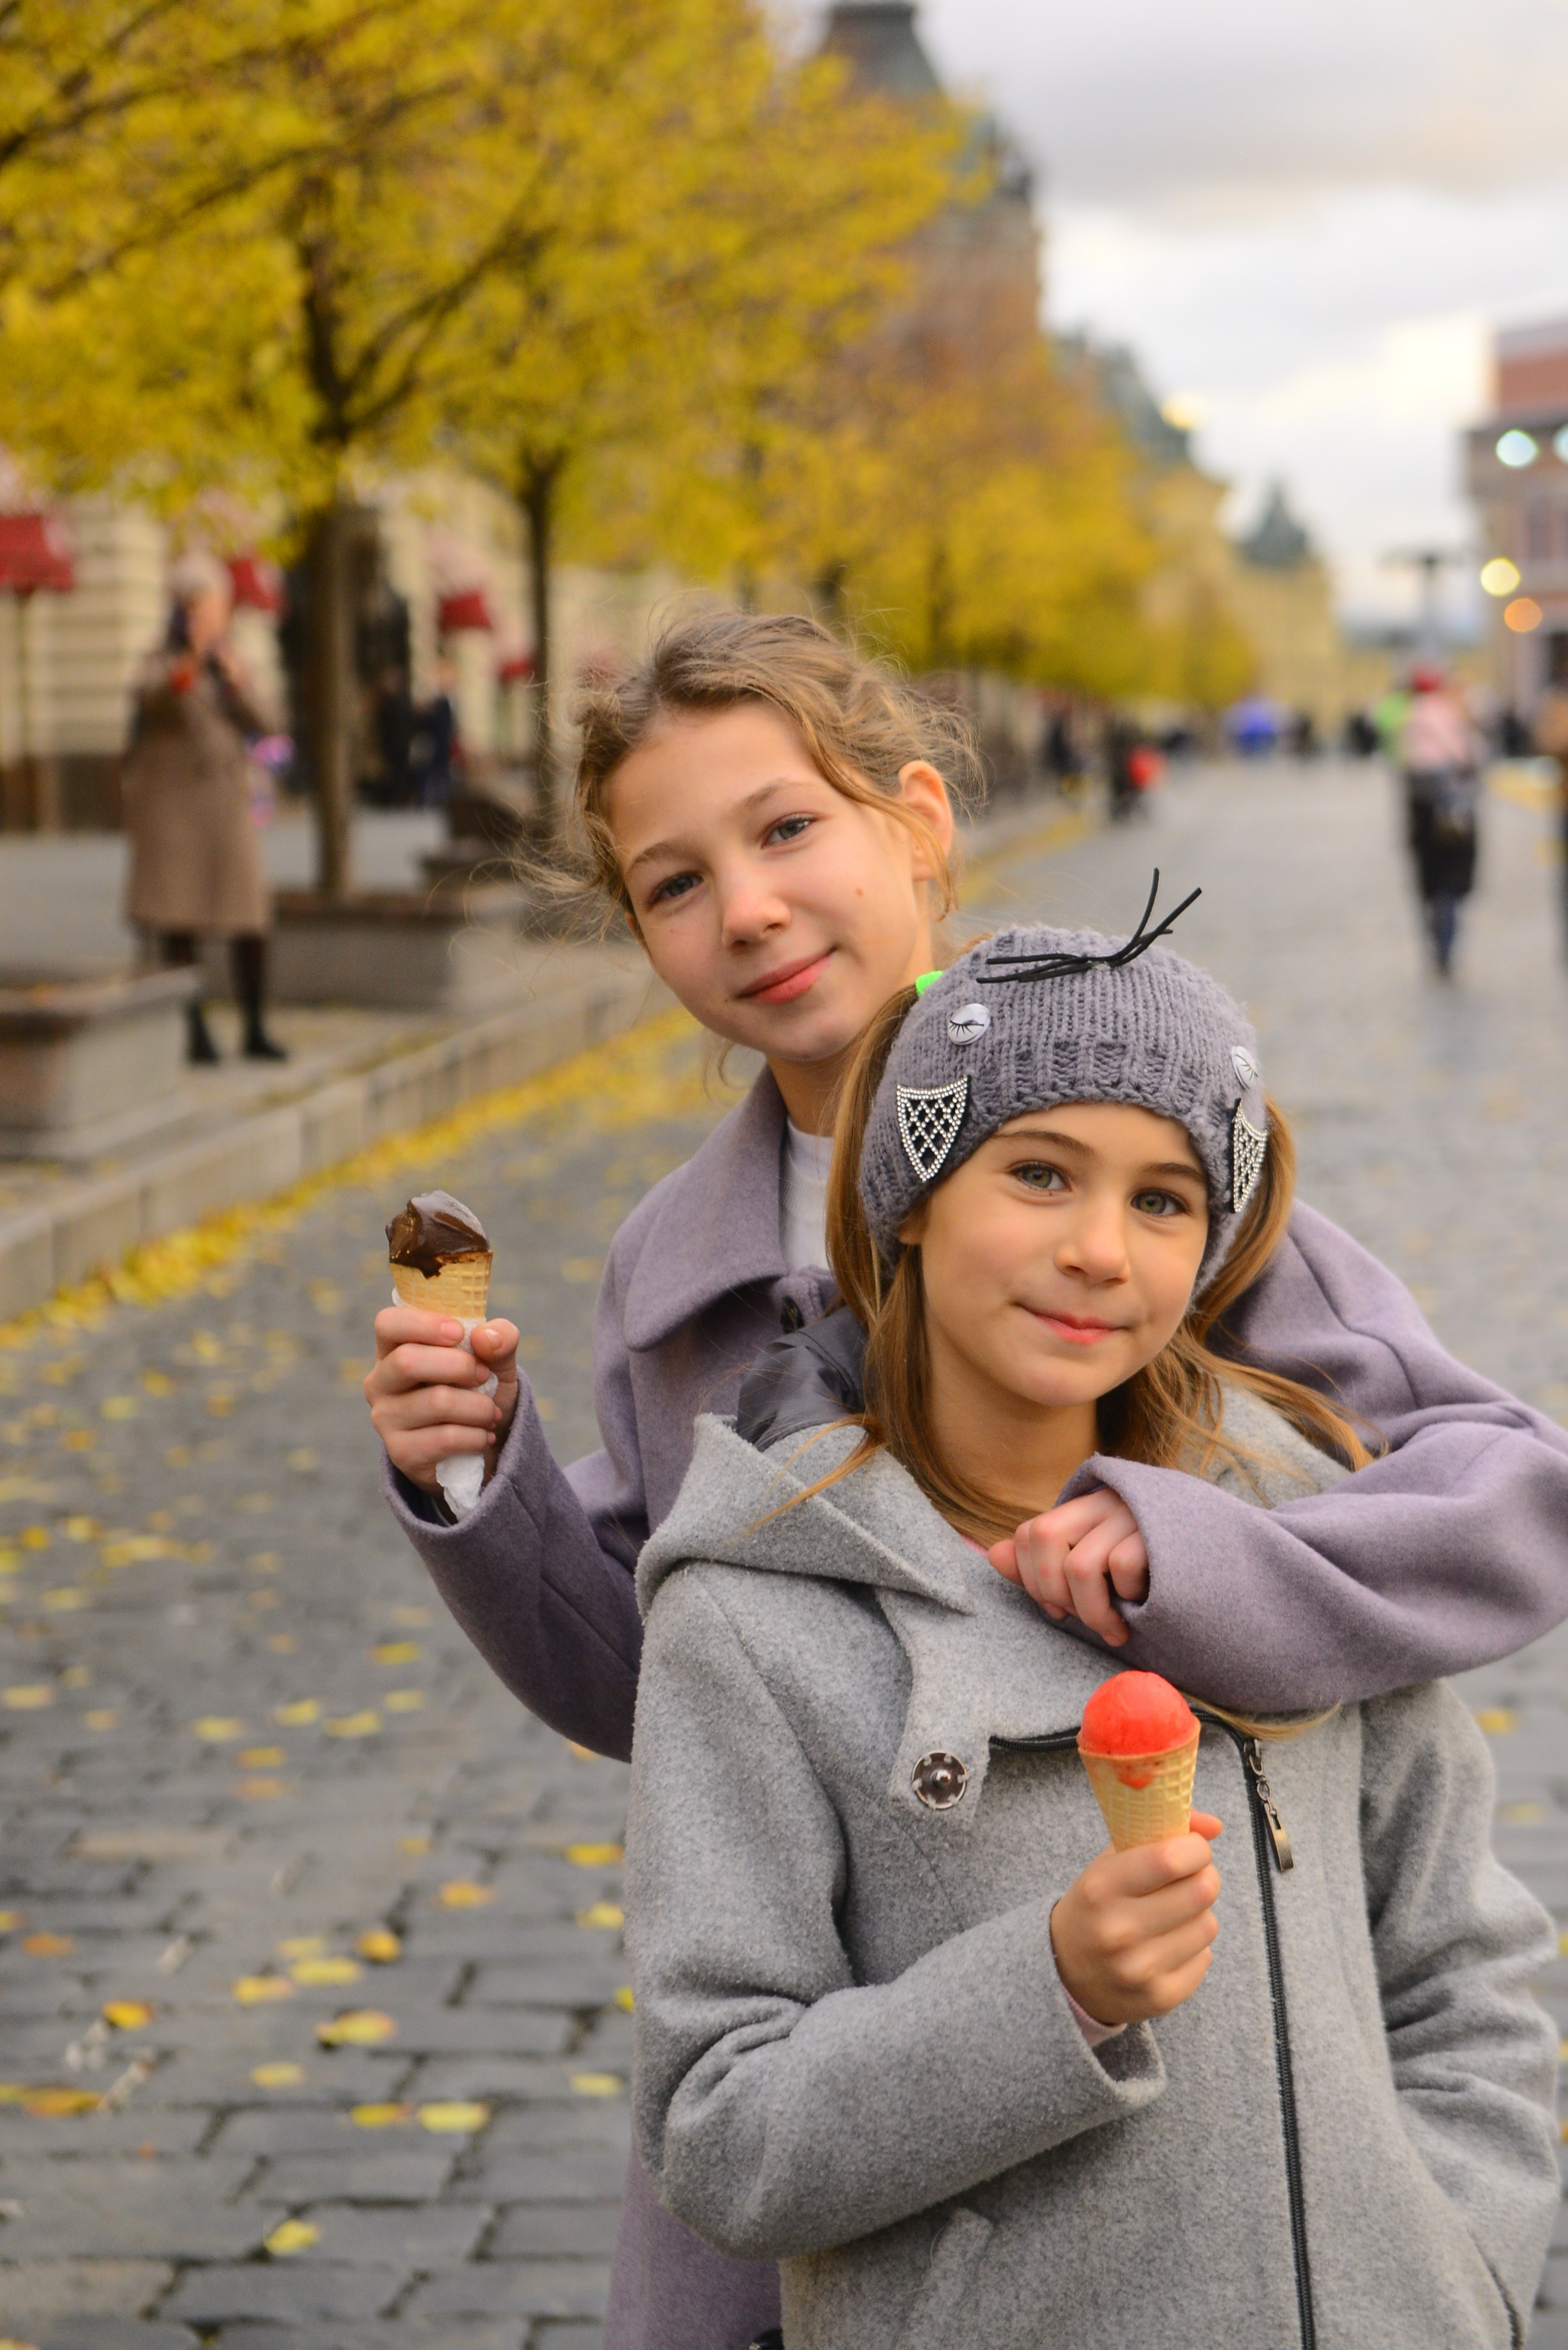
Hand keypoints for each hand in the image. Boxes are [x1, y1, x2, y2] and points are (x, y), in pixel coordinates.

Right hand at [364, 1310, 519, 1494]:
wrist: (484, 1445)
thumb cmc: (480, 1389)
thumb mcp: (498, 1359)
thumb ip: (499, 1339)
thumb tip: (487, 1337)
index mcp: (394, 1348)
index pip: (388, 1323)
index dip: (423, 1324)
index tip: (460, 1333)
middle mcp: (380, 1382)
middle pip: (407, 1361)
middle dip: (459, 1366)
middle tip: (484, 1375)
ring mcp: (386, 1419)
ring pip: (436, 1401)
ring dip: (478, 1407)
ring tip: (491, 1413)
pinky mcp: (401, 1453)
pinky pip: (445, 1438)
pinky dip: (476, 1436)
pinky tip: (483, 1436)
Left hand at [989, 1488, 1148, 1646]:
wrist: (1225, 1570)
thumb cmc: (1152, 1576)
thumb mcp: (1097, 1571)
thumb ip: (1046, 1564)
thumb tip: (992, 1555)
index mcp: (1086, 1505)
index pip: (1030, 1531)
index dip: (1032, 1577)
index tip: (1057, 1609)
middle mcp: (1105, 1500)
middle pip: (1044, 1536)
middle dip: (1053, 1593)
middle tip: (1084, 1621)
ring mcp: (1134, 1513)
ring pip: (1081, 1564)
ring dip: (1092, 1611)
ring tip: (1114, 1629)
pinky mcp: (1162, 1531)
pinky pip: (1123, 1568)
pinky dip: (1127, 1597)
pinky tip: (1143, 1606)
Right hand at [1050, 1814, 1222, 2027]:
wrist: (1064, 1972)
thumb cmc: (1095, 1904)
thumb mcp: (1110, 1861)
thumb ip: (1159, 1832)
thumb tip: (1215, 1825)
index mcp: (1101, 1888)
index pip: (1171, 1859)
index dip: (1195, 1847)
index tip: (1192, 1847)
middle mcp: (1119, 1931)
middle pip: (1201, 1891)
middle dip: (1205, 1876)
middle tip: (1190, 1877)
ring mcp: (1140, 1970)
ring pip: (1208, 1925)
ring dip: (1198, 1913)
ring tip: (1173, 1913)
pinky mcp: (1160, 1997)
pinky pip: (1205, 1957)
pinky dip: (1194, 1947)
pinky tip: (1168, 1944)